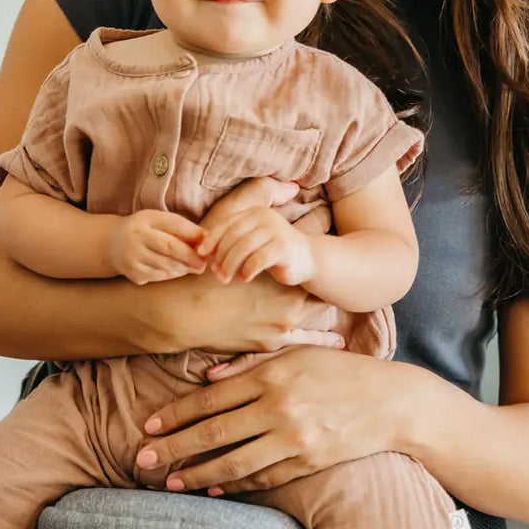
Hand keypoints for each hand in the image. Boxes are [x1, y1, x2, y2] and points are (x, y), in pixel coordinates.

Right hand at [108, 210, 205, 284]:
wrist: (112, 244)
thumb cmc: (144, 229)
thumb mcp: (158, 220)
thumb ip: (181, 227)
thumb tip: (207, 237)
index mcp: (144, 221)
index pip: (173, 225)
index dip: (192, 234)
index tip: (208, 242)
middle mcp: (135, 239)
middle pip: (170, 248)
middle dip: (191, 256)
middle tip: (204, 263)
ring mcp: (132, 258)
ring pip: (167, 265)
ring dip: (184, 267)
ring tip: (195, 266)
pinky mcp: (134, 274)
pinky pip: (160, 276)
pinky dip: (173, 274)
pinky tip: (179, 270)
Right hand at [128, 177, 340, 353]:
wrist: (180, 314)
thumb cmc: (200, 272)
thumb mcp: (226, 228)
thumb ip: (256, 203)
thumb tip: (288, 184)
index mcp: (281, 271)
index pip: (314, 255)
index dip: (326, 249)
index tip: (341, 242)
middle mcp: (289, 299)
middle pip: (322, 289)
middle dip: (333, 281)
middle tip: (348, 275)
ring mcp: (282, 325)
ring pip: (319, 317)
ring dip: (330, 309)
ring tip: (347, 302)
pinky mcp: (272, 344)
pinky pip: (307, 342)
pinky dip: (325, 339)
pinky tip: (339, 341)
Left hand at [135, 346, 404, 493]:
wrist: (392, 402)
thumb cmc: (341, 371)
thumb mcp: (298, 354)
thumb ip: (252, 364)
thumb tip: (208, 377)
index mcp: (272, 375)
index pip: (211, 398)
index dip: (177, 414)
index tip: (151, 426)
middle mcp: (278, 408)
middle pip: (213, 432)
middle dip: (174, 448)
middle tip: (143, 460)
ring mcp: (293, 440)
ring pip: (233, 462)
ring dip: (196, 474)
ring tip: (171, 482)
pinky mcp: (307, 463)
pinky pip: (262, 478)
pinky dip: (234, 485)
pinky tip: (212, 487)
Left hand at [198, 206, 314, 285]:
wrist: (307, 258)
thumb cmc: (272, 251)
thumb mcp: (251, 241)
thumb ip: (232, 241)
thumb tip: (201, 250)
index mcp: (254, 212)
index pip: (227, 224)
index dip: (212, 239)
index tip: (201, 254)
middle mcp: (265, 217)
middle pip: (233, 236)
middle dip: (221, 256)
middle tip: (216, 273)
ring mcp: (276, 231)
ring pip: (244, 247)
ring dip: (230, 265)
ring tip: (225, 278)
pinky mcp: (284, 247)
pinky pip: (258, 259)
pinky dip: (247, 270)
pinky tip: (244, 278)